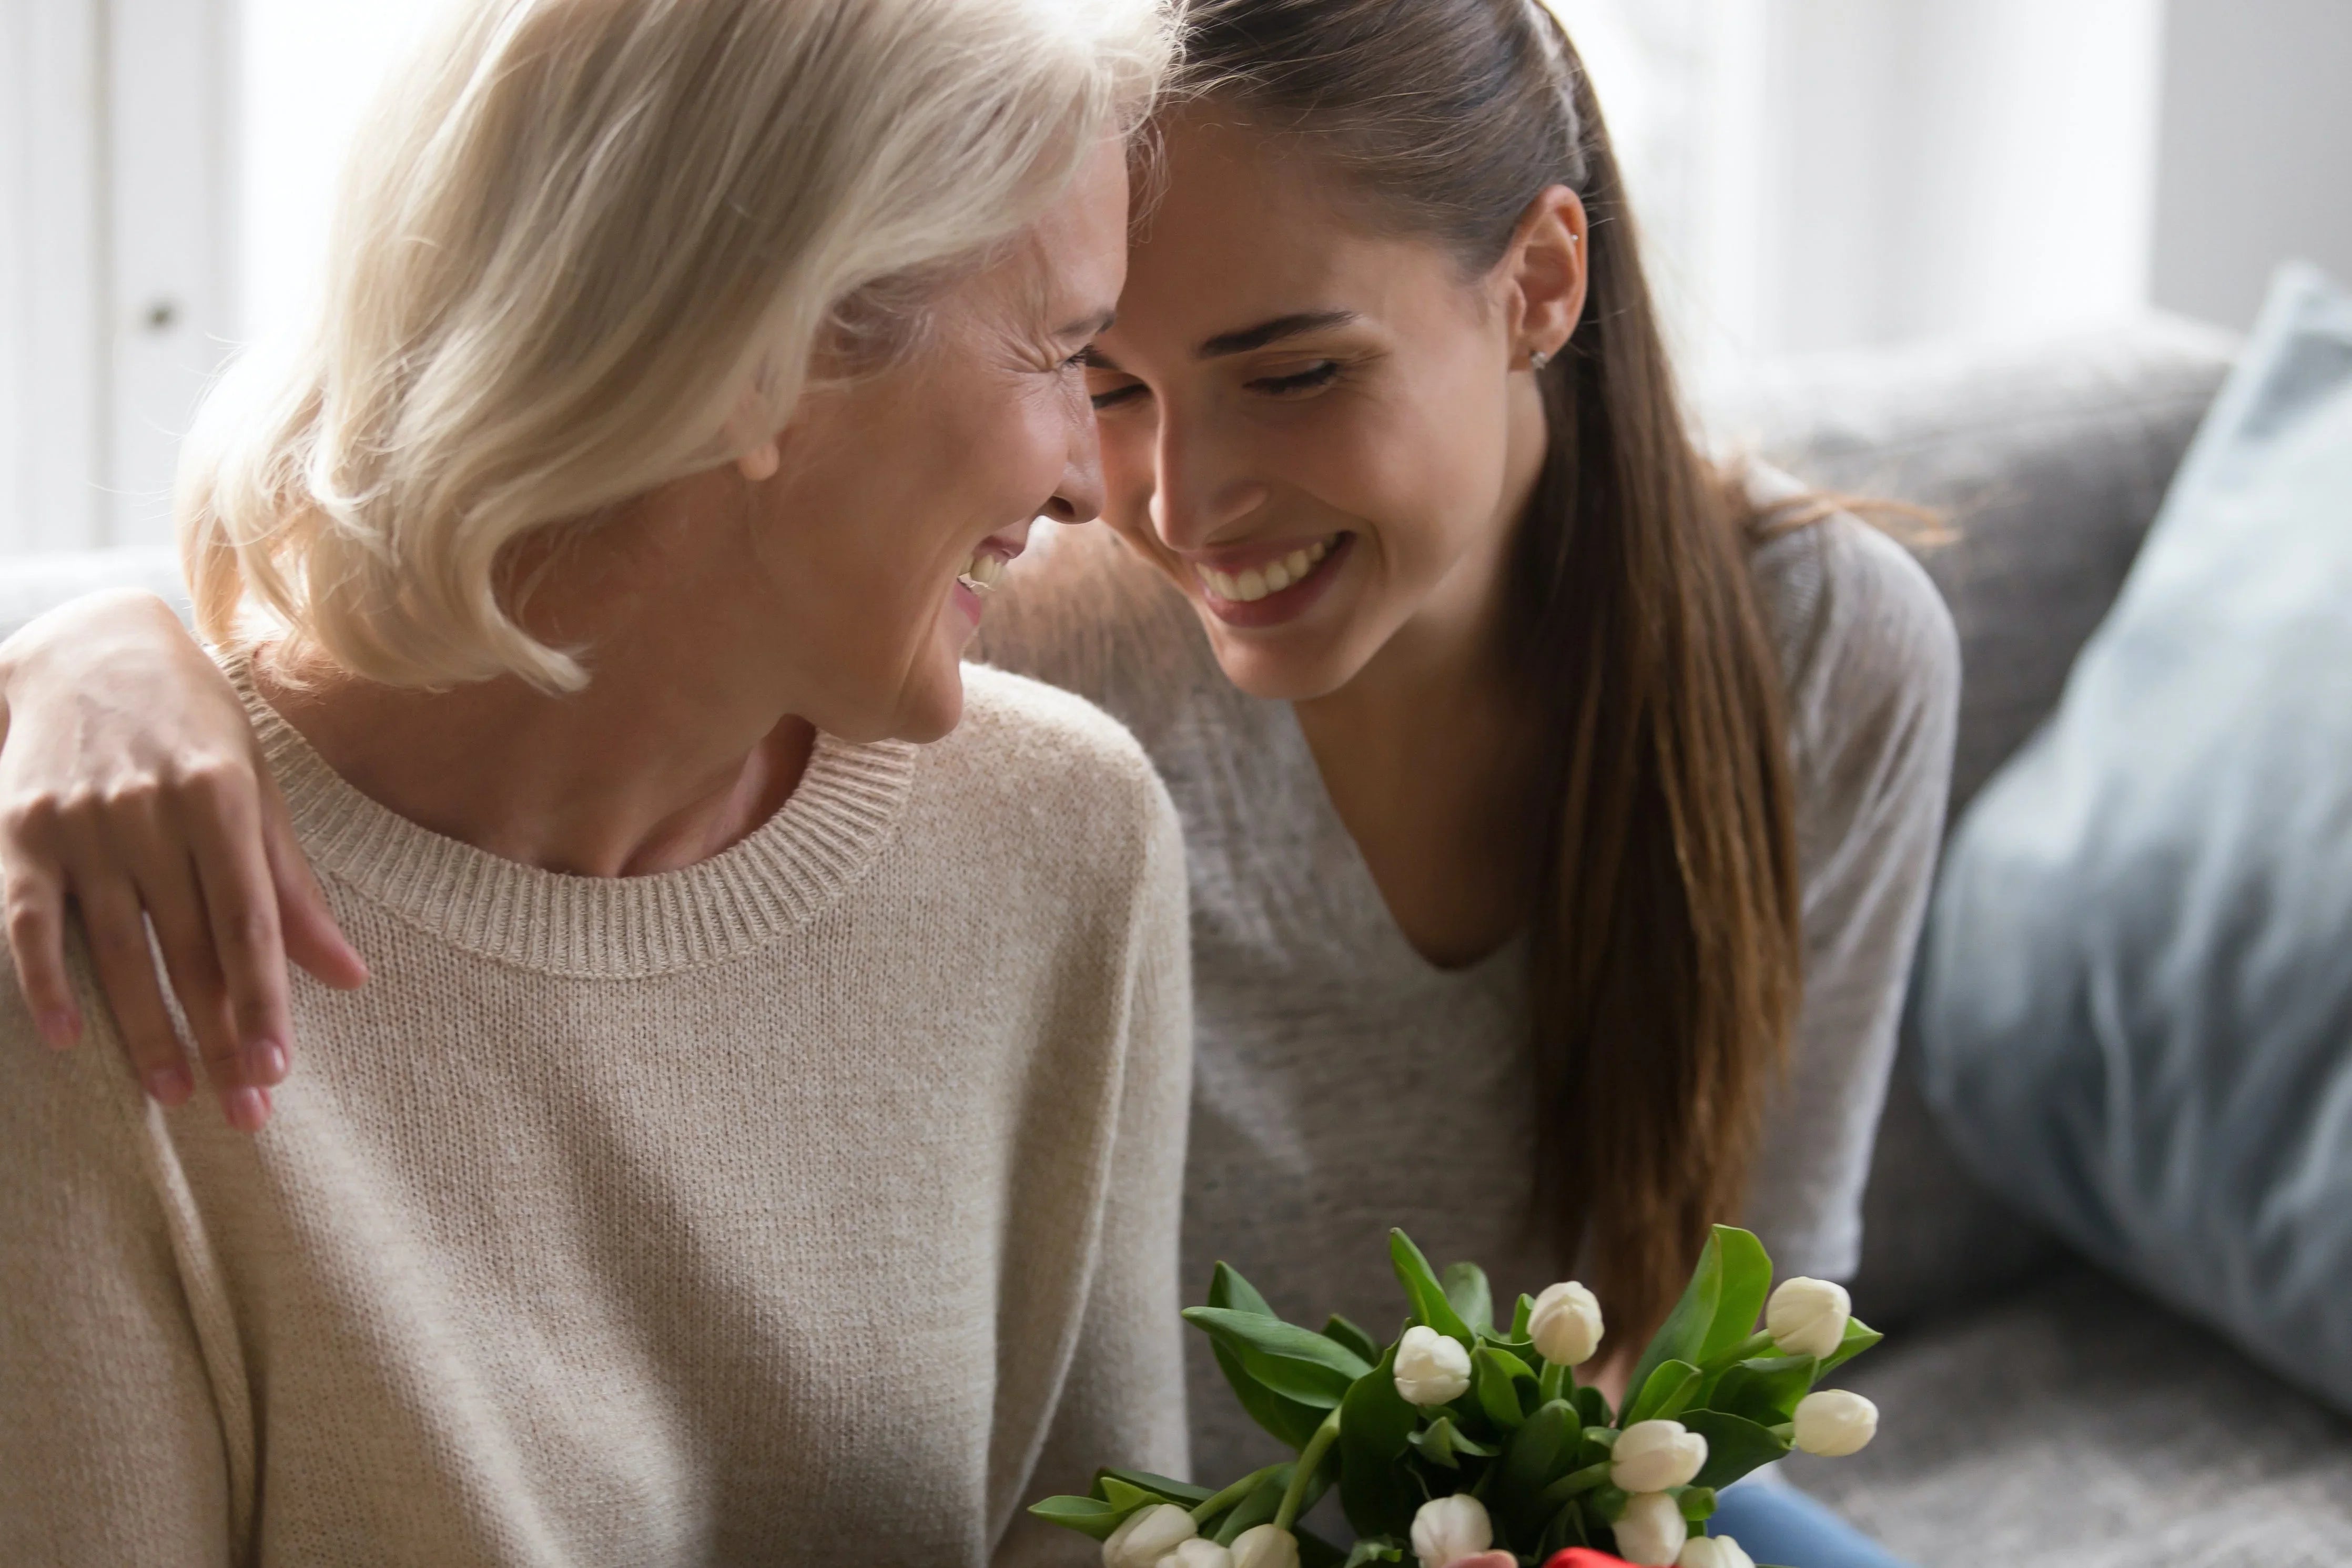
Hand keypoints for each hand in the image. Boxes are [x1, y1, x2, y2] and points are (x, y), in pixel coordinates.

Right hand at [0, 590, 366, 1128]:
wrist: (91, 646)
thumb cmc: (195, 727)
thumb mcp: (255, 791)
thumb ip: (292, 887)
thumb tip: (349, 978)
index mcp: (220, 799)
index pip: (248, 923)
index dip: (263, 1001)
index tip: (276, 1070)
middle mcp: (149, 812)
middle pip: (188, 948)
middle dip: (216, 1034)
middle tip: (239, 1112)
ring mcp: (80, 823)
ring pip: (116, 947)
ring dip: (144, 1028)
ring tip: (173, 1094)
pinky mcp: (20, 831)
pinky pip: (28, 920)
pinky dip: (44, 981)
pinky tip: (68, 1039)